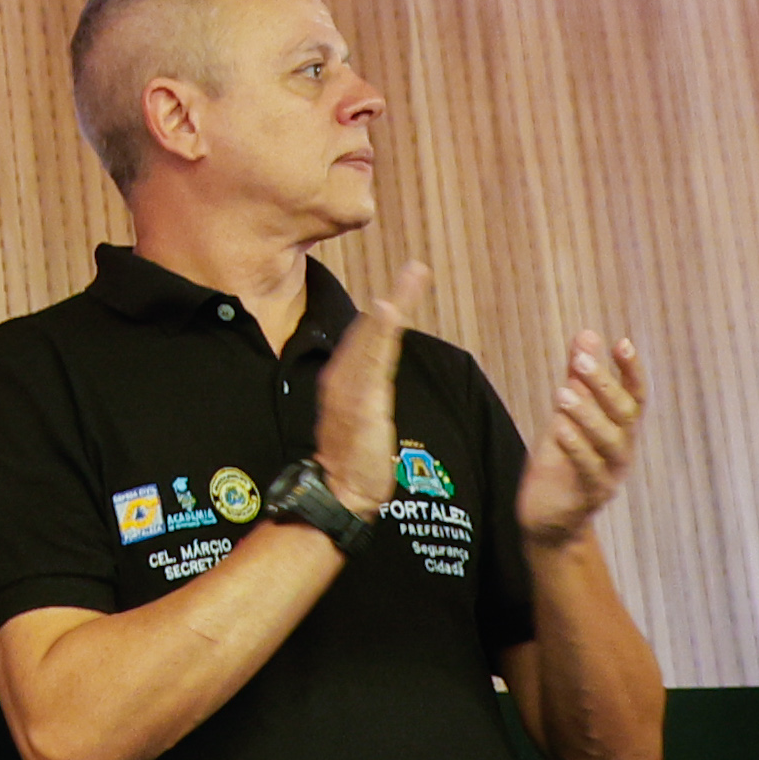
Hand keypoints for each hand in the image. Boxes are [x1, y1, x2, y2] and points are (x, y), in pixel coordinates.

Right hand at [313, 262, 427, 517]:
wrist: (340, 491)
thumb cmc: (353, 461)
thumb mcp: (362, 421)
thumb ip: (367, 398)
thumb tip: (378, 389)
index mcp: (344, 380)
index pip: (369, 339)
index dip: (387, 313)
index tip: (406, 286)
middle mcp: (343, 376)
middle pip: (372, 329)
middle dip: (397, 297)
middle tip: (418, 267)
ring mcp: (350, 386)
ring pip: (374, 337)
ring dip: (396, 303)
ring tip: (414, 276)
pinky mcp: (360, 399)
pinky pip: (373, 359)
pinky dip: (380, 331)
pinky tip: (389, 310)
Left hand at [518, 330, 645, 547]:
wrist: (548, 520)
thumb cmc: (561, 462)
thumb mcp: (566, 415)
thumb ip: (577, 378)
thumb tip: (587, 334)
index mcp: (619, 428)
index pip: (635, 395)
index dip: (631, 370)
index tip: (621, 343)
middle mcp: (622, 450)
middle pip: (624, 414)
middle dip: (604, 386)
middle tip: (581, 362)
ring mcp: (610, 474)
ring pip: (610, 441)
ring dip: (588, 414)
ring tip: (561, 393)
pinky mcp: (590, 496)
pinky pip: (590, 470)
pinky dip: (577, 447)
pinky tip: (559, 428)